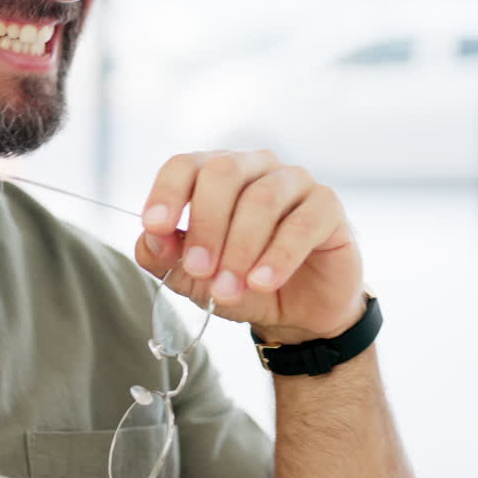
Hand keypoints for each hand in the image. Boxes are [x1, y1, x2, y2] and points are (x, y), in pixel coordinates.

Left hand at [133, 151, 365, 344]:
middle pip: (222, 174)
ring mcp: (294, 181)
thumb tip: (150, 239)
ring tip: (227, 291)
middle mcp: (254, 167)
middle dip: (205, 226)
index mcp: (215, 173)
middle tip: (198, 270)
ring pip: (261, 199)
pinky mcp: (327, 206)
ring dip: (239, 248)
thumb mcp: (193, 277)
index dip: (167, 193)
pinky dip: (278, 256)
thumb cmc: (241, 282)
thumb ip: (165, 257)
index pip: (185, 165)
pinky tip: (261, 282)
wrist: (297, 312)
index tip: (154, 228)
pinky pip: (302, 223)